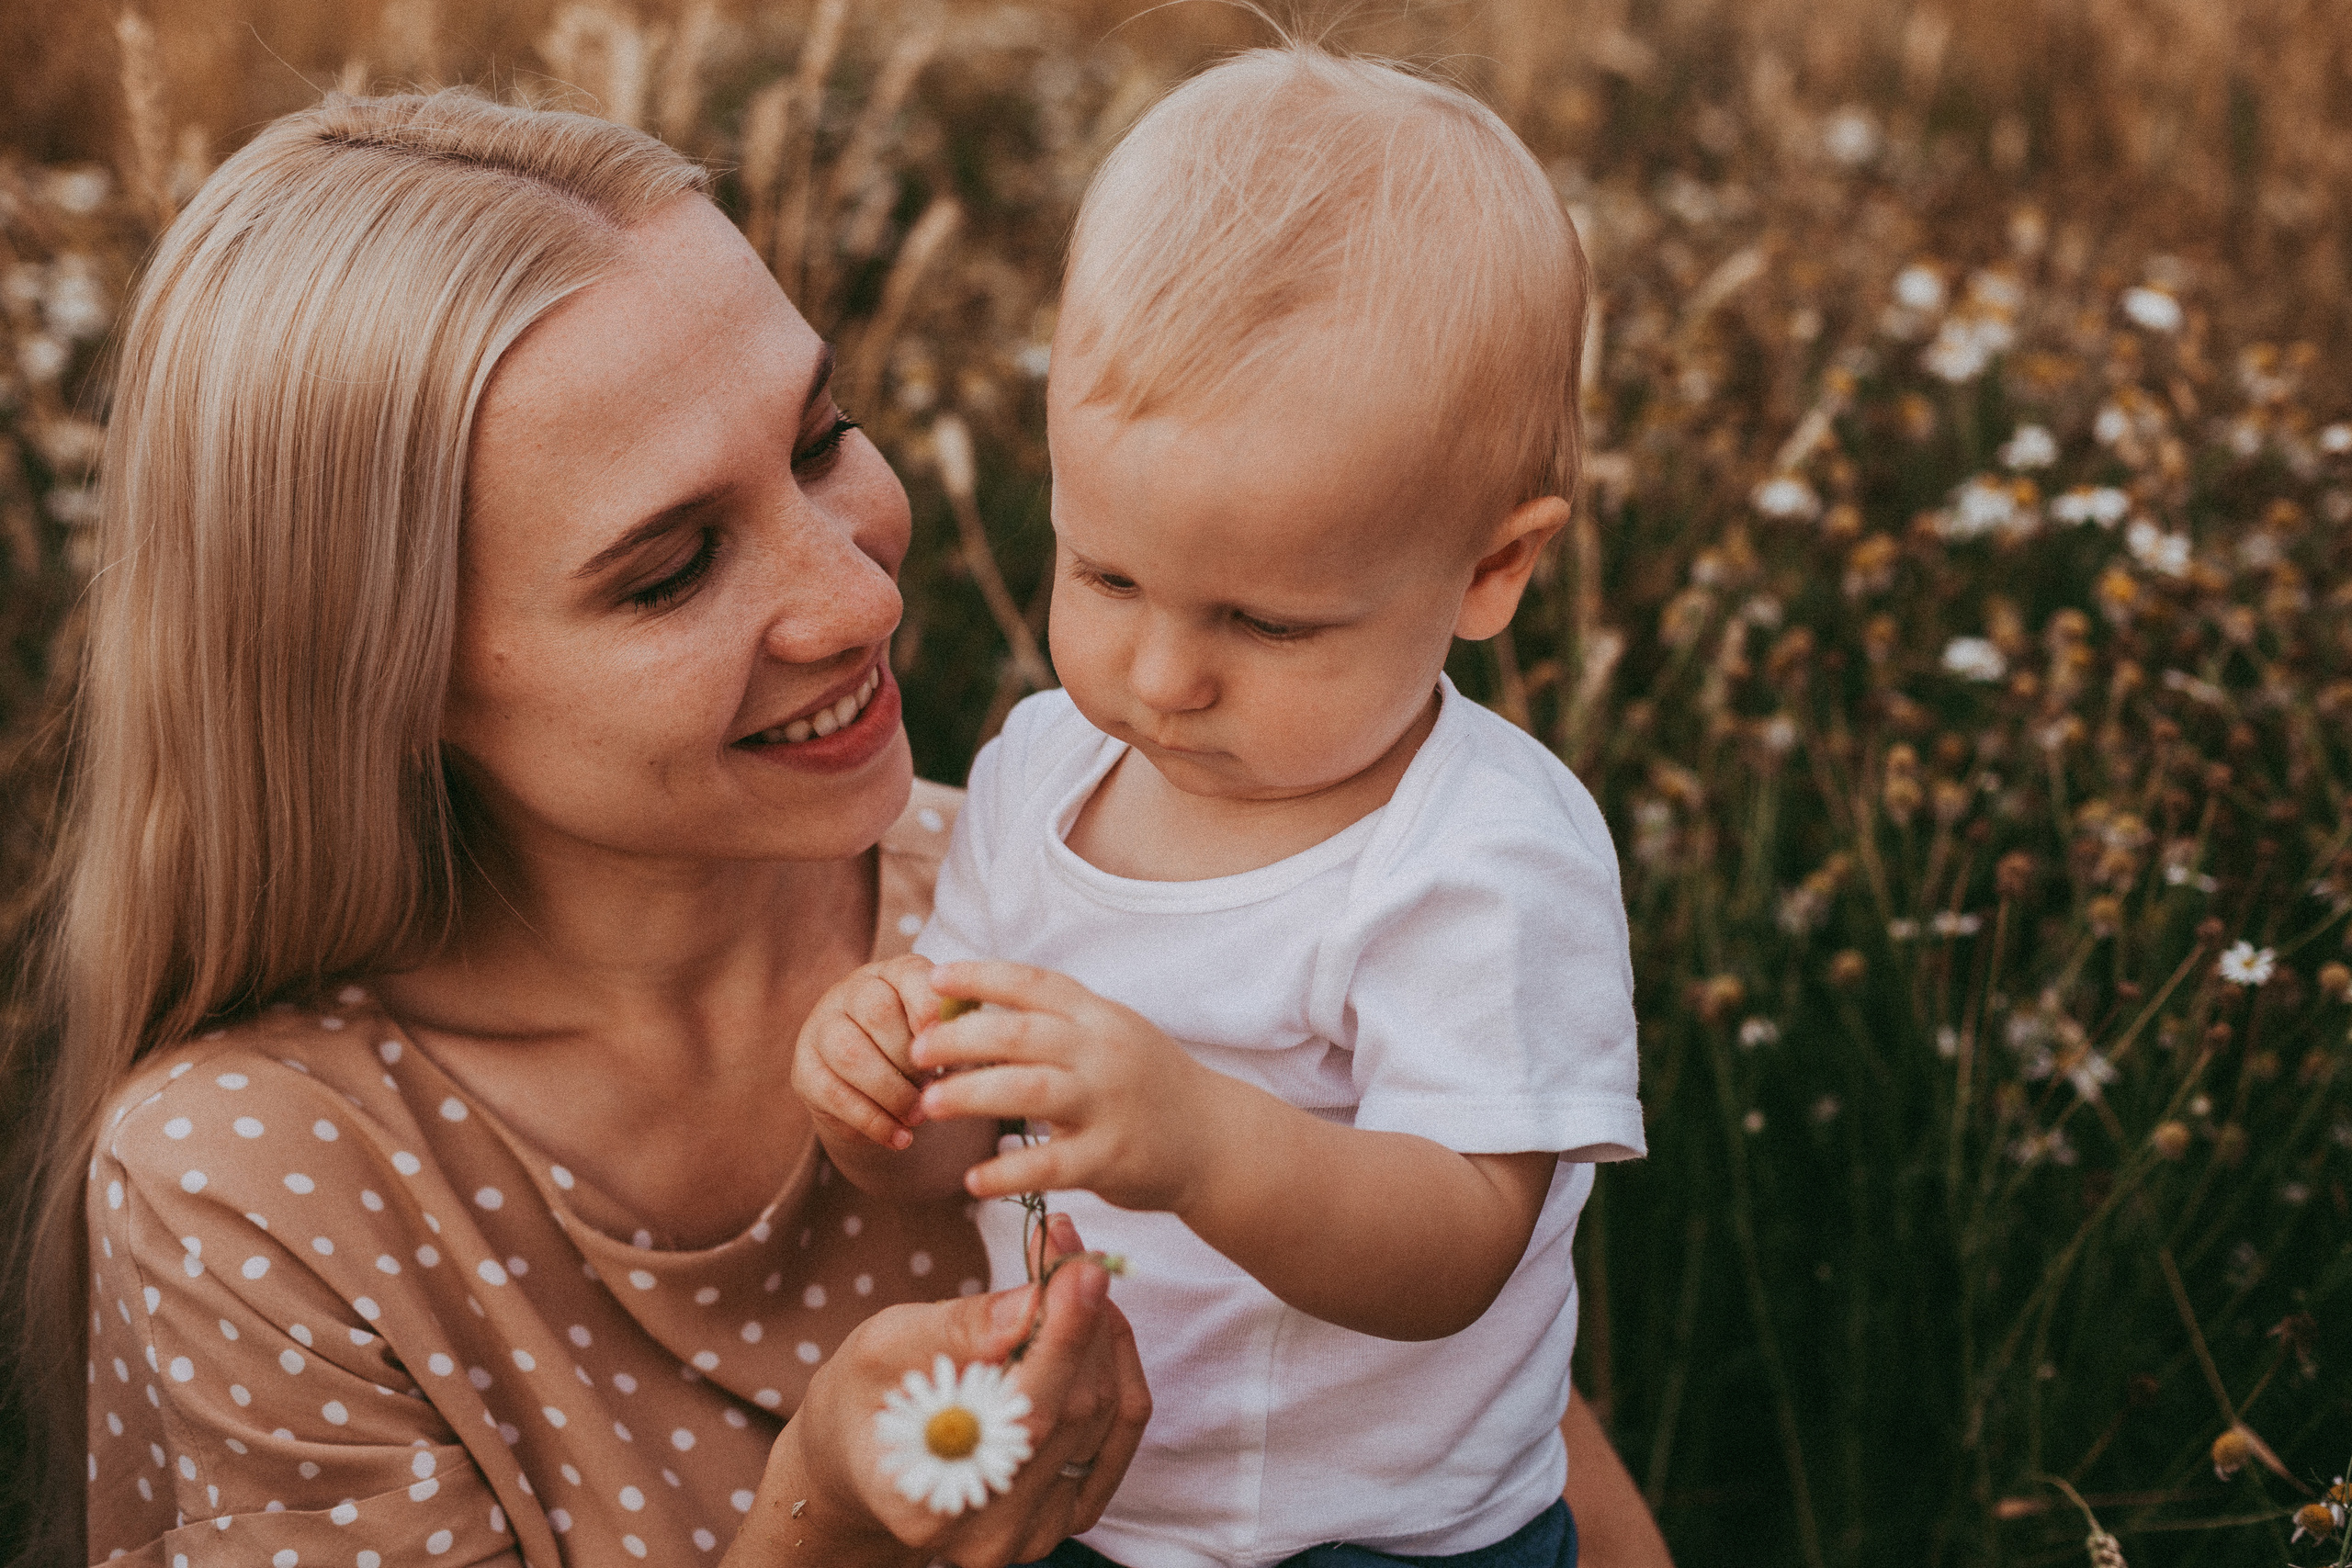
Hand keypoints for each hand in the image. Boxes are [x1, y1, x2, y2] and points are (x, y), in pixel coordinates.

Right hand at [734, 1215, 1151, 1567]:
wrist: (863, 1461)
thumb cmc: (864, 1399)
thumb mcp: (883, 1348)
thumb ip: (960, 1329)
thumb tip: (1033, 1303)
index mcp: (928, 1500)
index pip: (1024, 1414)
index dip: (1062, 1333)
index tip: (1078, 1265)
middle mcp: (988, 1535)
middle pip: (1073, 1411)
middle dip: (1082, 1316)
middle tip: (1073, 1249)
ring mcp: (1033, 1535)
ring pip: (1104, 1416)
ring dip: (1100, 1335)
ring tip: (1072, 1279)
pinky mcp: (1065, 1518)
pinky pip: (1118, 1435)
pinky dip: (1115, 1370)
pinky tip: (1092, 1325)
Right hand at [791, 955, 944, 1151]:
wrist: (878, 1087)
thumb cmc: (920, 1050)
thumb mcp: (943, 1033)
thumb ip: (954, 1030)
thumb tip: (963, 1046)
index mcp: (893, 973)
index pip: (909, 974)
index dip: (931, 1009)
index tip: (951, 1043)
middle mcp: (851, 991)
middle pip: (877, 1013)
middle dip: (912, 1059)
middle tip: (935, 1089)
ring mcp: (821, 1028)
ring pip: (851, 1054)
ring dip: (892, 1093)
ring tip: (918, 1116)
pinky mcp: (805, 1070)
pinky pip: (835, 1095)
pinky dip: (874, 1122)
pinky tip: (901, 1138)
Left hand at [910, 961, 1225, 1213]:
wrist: (1217, 1139)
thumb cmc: (1147, 1084)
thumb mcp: (1110, 1036)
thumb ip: (1056, 1024)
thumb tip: (973, 1009)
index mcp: (1098, 1016)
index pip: (1033, 984)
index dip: (980, 977)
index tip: (933, 980)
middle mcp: (1103, 1052)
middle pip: (1019, 1034)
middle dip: (959, 1039)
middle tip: (916, 1050)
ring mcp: (1109, 1104)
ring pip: (1028, 1091)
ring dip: (970, 1095)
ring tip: (927, 1106)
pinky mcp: (1111, 1158)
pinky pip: (1049, 1165)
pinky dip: (1007, 1172)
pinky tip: (973, 1181)